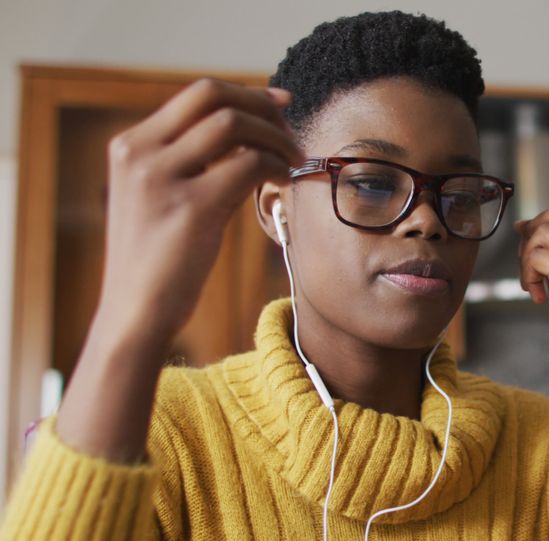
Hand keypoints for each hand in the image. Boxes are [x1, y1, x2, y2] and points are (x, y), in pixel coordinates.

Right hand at [97, 78, 302, 342]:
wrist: (134, 312)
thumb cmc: (157, 260)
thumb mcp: (160, 197)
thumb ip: (191, 162)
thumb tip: (247, 132)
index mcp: (130, 145)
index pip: (195, 95)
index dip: (245, 93)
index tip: (278, 105)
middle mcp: (139, 153)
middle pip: (213, 95)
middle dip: (262, 106)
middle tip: (290, 130)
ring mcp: (161, 178)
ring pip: (233, 124)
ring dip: (274, 137)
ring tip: (292, 160)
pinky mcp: (190, 208)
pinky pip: (247, 164)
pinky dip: (274, 165)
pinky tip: (282, 181)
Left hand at [515, 203, 548, 418]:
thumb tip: (525, 224)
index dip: (543, 225)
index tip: (529, 248)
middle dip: (533, 236)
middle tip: (528, 267)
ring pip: (542, 234)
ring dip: (527, 260)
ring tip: (534, 287)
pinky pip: (535, 256)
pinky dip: (527, 275)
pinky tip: (538, 297)